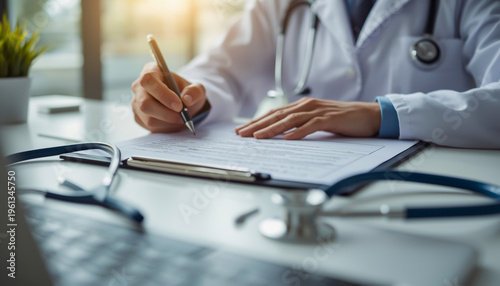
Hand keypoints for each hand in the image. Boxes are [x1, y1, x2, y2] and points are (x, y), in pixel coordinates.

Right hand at [131, 62, 206, 132]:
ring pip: (148, 118)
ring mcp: (136, 102)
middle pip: (145, 103)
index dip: (163, 94)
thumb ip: (195, 91)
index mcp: (151, 71)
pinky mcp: (138, 116)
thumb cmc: (186, 92)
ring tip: (180, 118)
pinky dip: (164, 127)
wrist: (182, 104)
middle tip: (182, 117)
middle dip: (166, 113)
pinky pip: (149, 126)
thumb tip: (187, 99)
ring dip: (168, 122)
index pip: (149, 80)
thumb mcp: (197, 89)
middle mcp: (139, 86)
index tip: (179, 105)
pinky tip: (172, 121)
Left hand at [235, 98, 380, 138]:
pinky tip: (288, 138)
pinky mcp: (331, 119)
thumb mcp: (317, 121)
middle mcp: (308, 106)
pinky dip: (299, 132)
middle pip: (278, 115)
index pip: (275, 114)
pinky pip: (312, 125)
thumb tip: (282, 135)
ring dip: (273, 129)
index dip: (257, 121)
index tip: (242, 130)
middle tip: (241, 134)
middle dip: (258, 125)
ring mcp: (319, 111)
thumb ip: (300, 124)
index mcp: (303, 106)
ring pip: (291, 120)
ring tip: (259, 137)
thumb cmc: (343, 120)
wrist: (369, 116)